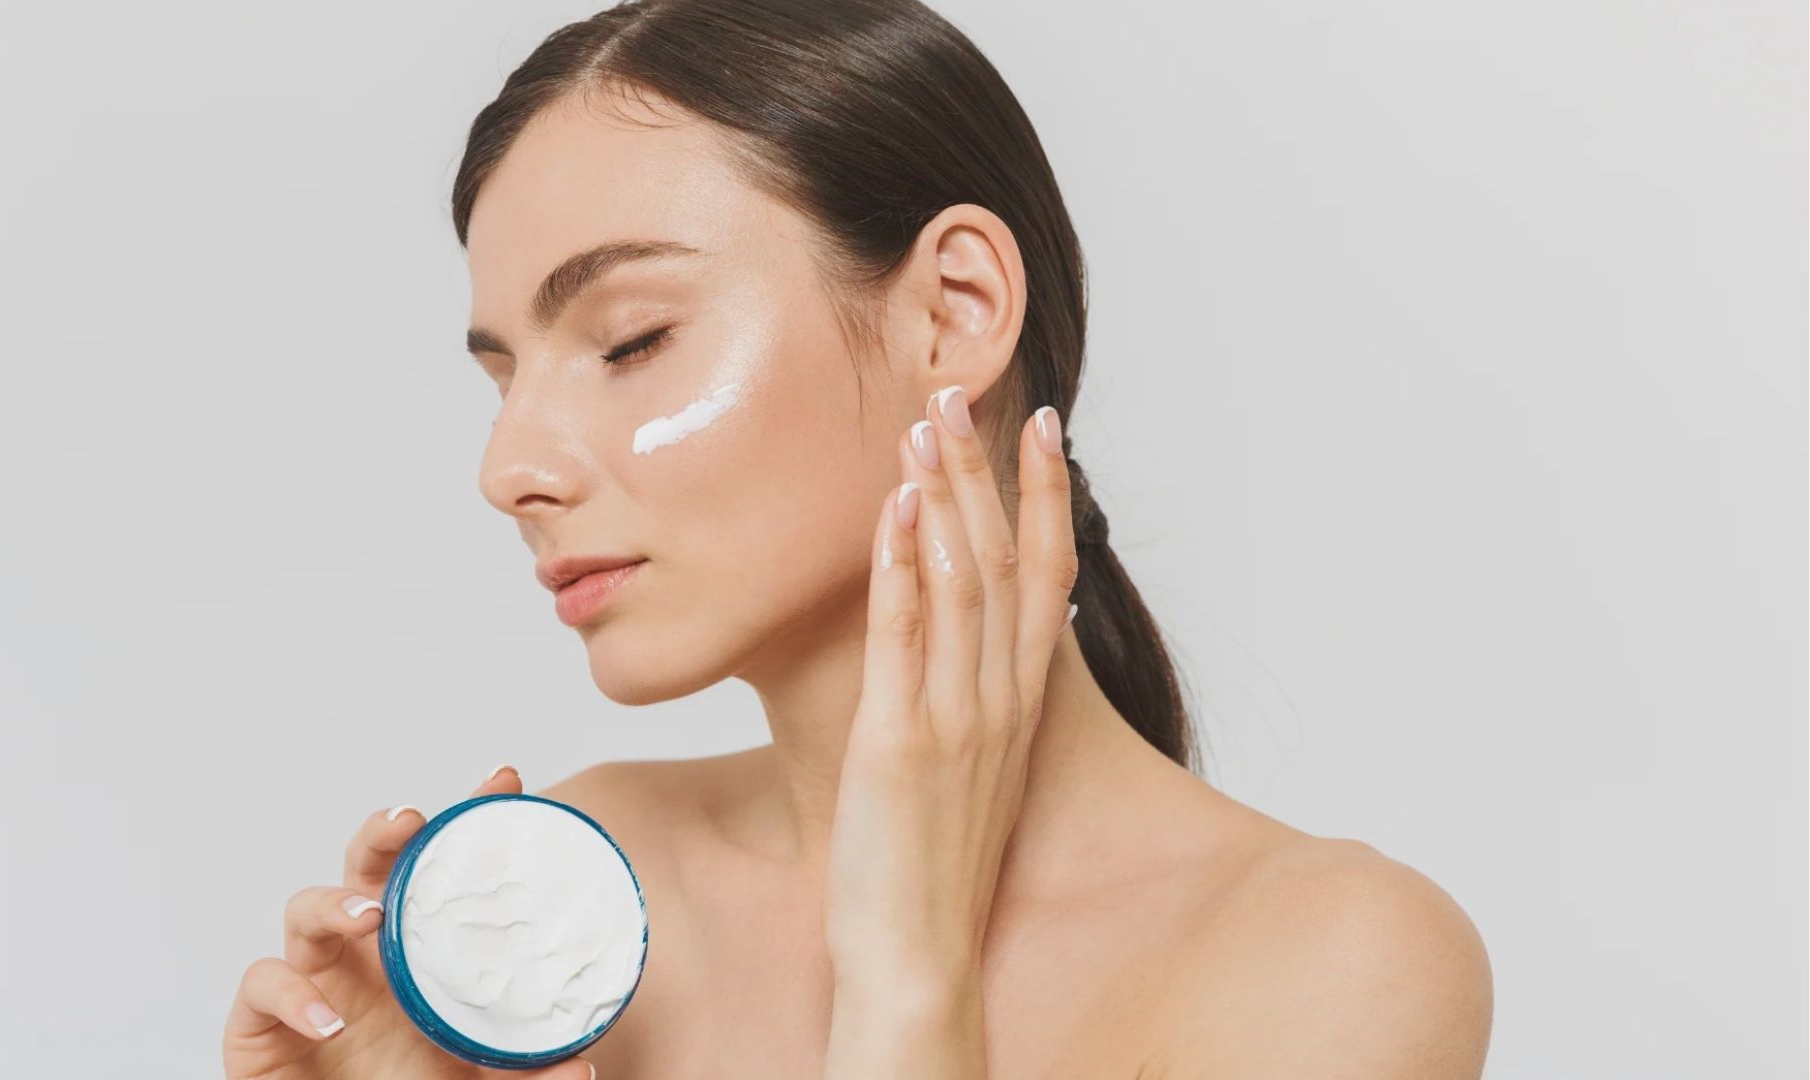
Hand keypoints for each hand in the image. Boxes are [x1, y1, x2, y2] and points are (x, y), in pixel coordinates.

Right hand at [222, 765, 596, 1079]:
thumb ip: (526, 1073)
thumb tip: (582, 1065)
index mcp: (415, 954)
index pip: (440, 873)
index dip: (465, 822)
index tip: (504, 780)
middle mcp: (361, 956)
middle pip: (366, 866)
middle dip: (385, 831)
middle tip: (414, 818)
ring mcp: (309, 982)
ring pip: (304, 908)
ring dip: (334, 901)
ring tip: (371, 914)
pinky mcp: (259, 1025)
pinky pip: (261, 986)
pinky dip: (290, 995)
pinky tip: (328, 1018)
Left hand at [823, 386, 1077, 1000]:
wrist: (919, 955)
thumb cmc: (933, 864)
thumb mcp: (971, 768)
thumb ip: (974, 697)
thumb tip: (963, 637)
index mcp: (1021, 704)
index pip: (1047, 577)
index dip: (1047, 497)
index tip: (1044, 429)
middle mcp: (1001, 702)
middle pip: (1003, 561)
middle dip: (984, 472)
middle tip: (962, 394)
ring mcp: (955, 720)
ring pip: (960, 583)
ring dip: (942, 497)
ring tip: (924, 424)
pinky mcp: (900, 743)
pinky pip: (904, 638)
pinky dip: (899, 567)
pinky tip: (889, 510)